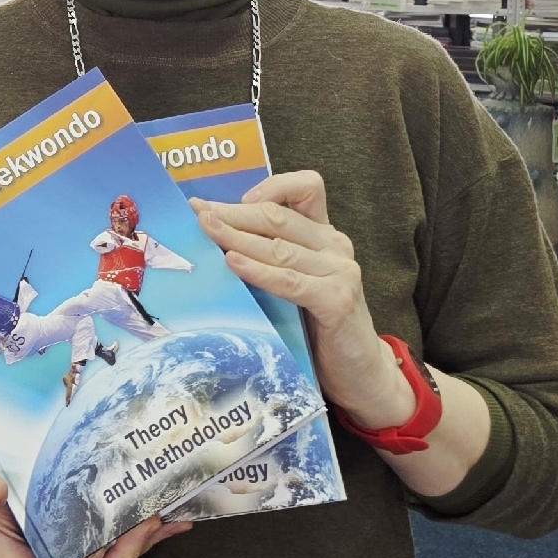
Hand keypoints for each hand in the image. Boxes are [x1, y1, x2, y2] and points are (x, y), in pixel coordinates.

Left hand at [190, 170, 413, 428]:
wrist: (358, 371)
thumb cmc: (317, 324)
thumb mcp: (294, 280)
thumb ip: (270, 256)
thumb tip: (215, 236)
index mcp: (324, 234)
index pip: (306, 188)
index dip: (268, 186)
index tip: (225, 199)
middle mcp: (335, 246)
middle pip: (277, 216)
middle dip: (233, 213)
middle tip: (198, 212)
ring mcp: (340, 272)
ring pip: (279, 246)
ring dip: (237, 237)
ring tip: (207, 231)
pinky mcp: (337, 300)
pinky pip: (290, 280)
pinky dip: (259, 271)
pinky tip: (233, 264)